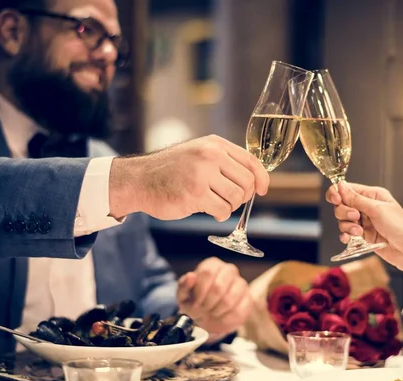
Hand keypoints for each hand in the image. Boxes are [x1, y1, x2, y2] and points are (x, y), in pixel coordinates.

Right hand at [109, 135, 269, 221]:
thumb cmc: (172, 170)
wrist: (139, 180)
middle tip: (230, 200)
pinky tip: (209, 210)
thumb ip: (224, 161)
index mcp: (215, 144)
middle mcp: (210, 155)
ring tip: (215, 203)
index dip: (262, 178)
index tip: (262, 190)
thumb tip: (255, 180)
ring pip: (236, 198)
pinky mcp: (194, 195)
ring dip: (230, 206)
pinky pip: (222, 211)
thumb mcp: (199, 153)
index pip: (251, 161)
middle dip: (243, 196)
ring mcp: (202, 174)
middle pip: (247, 182)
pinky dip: (219, 215)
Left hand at [176, 257, 251, 339]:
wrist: (206, 317)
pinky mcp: (248, 300)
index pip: (207, 273)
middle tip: (203, 309)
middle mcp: (229, 270)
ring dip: (216, 311)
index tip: (195, 303)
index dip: (200, 291)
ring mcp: (241, 284)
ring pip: (229, 299)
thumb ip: (184, 285)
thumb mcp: (183, 295)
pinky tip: (221, 317)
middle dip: (208, 303)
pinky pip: (238, 311)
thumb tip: (191, 276)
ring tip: (211, 312)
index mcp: (212, 265)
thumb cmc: (195, 302)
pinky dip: (226, 319)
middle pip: (219, 287)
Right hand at [325, 181, 402, 272]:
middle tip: (355, 218)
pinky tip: (349, 239)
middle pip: (342, 205)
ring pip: (343, 220)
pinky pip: (347, 233)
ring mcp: (365, 222)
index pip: (348, 189)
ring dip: (347, 226)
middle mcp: (368, 207)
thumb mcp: (377, 210)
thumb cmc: (402, 228)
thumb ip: (356, 199)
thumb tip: (340, 186)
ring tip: (359, 232)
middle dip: (344, 212)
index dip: (338, 193)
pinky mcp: (364, 235)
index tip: (336, 200)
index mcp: (373, 195)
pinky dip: (346, 235)